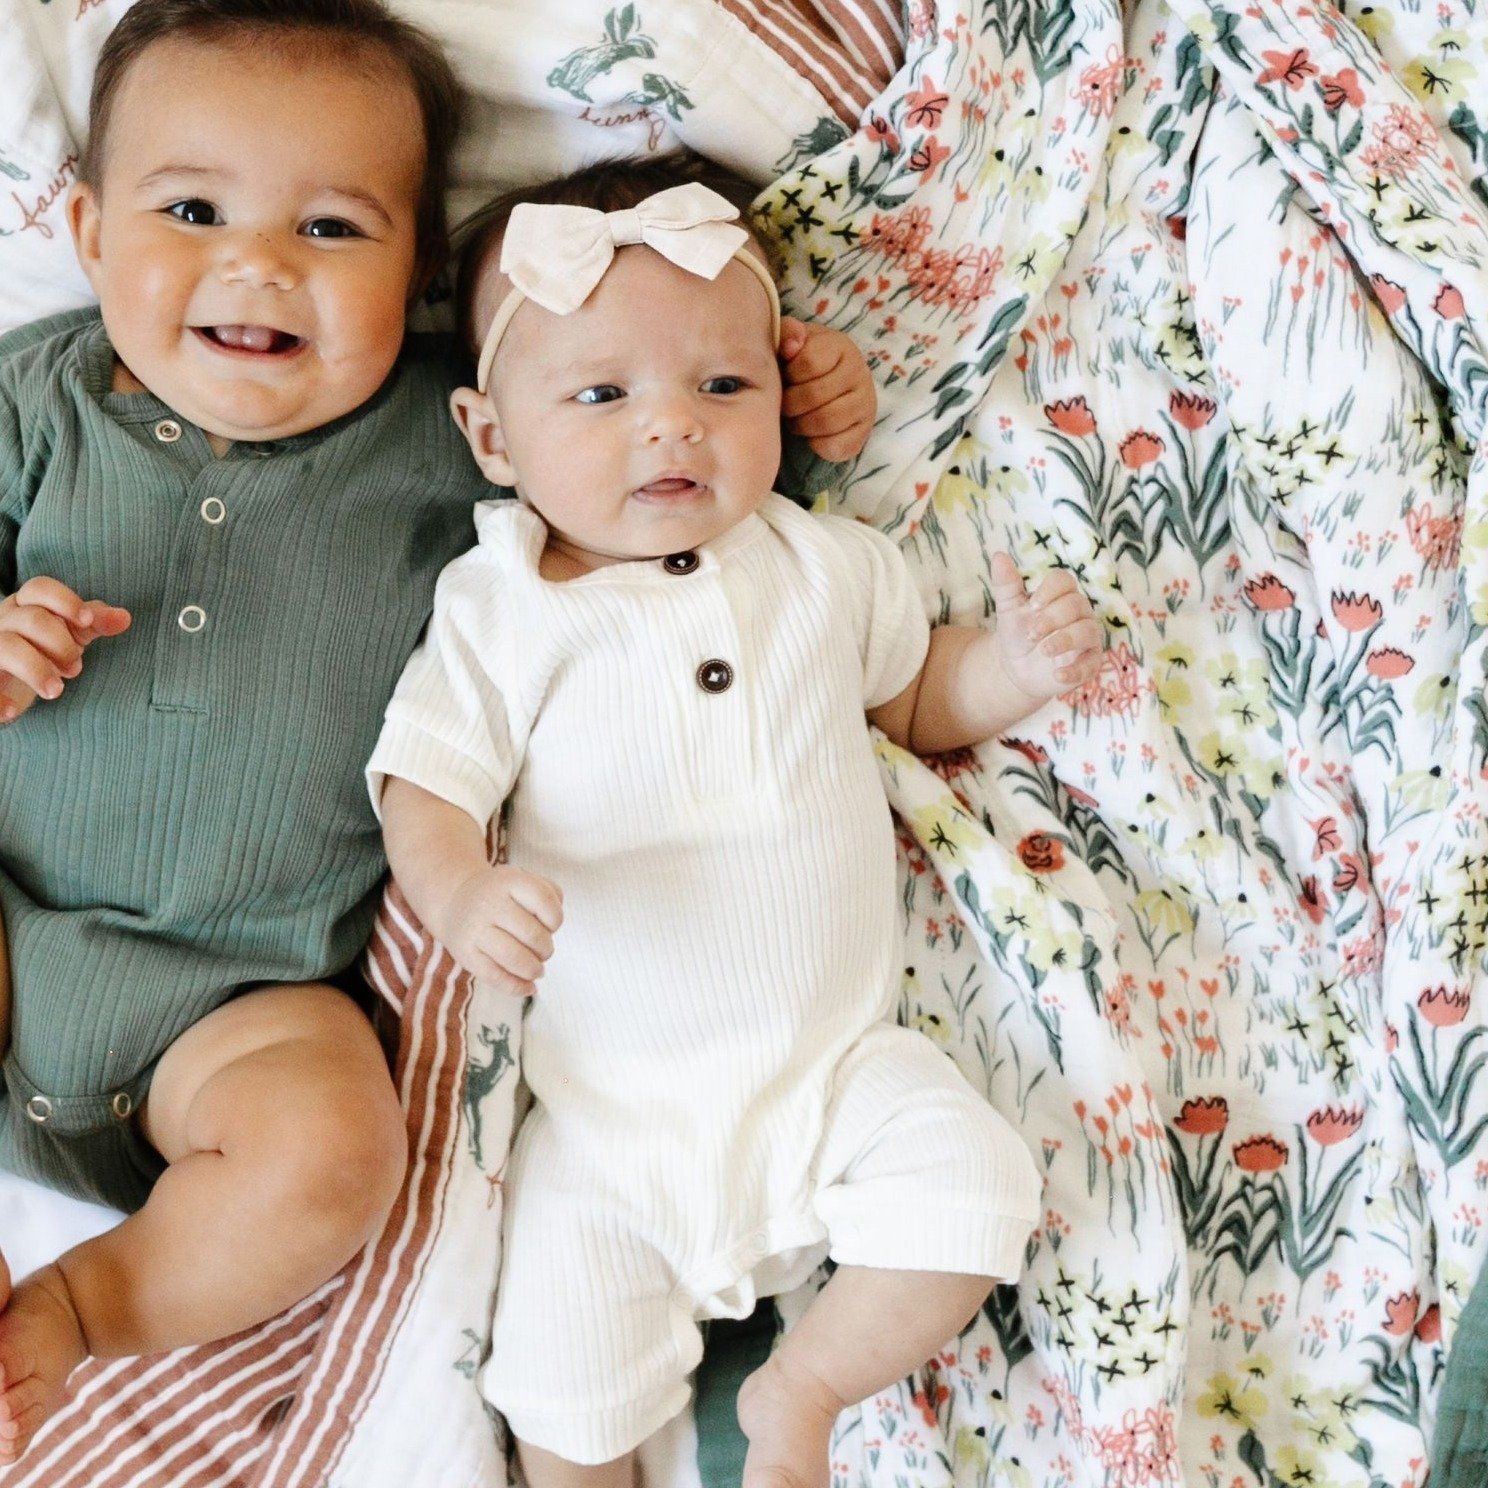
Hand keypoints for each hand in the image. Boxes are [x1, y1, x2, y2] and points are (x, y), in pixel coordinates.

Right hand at [0, 578, 130, 722]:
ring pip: (9, 647)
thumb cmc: (44, 647)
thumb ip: (96, 622)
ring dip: (37, 670)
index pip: (40, 588)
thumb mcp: (72, 632)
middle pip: (32, 620)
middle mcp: (3, 622)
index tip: (87, 620)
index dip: (65, 601)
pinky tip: (13, 711)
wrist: (9, 681)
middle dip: (61, 644)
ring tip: (56, 691)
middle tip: (75, 668)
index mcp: (25, 605)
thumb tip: (124, 617)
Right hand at [432, 864, 563, 997]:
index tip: (551, 925)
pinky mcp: (465, 954)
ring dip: (534, 969)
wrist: (454, 900)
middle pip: (533, 934)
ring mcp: (475, 929)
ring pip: (515, 958)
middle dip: (546, 949)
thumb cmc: (500, 894)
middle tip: (543, 952)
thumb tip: (553, 925)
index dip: (556, 918)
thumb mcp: (523, 880)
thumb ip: (549, 894)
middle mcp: (489, 903)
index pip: (545, 900)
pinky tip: (529, 987)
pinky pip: (496, 977)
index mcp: (508, 881)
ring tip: (537, 969)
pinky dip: (518, 987)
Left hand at [779, 317, 876, 462]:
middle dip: (790, 404)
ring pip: (825, 422)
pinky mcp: (864, 433)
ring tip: (796, 419)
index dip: (789, 374)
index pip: (808, 362)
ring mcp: (866, 405)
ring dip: (801, 425)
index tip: (788, 376)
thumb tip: (791, 346)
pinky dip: (816, 445)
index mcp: (842, 347)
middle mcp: (860, 373)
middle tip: (786, 405)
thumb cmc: (804, 363)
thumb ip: (788, 333)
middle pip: (813, 396)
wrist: (828, 386)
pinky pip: (834, 447)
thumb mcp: (794, 341)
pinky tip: (812, 435)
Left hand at [989, 554, 1103, 709]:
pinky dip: (1075, 670)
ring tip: (1044, 650)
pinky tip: (1058, 675)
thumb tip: (998, 555)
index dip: (1050, 591)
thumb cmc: (1017, 633)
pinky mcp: (1089, 663)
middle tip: (1031, 633)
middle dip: (1052, 618)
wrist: (1016, 668)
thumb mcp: (1009, 609)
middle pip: (1076, 605)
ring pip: (1087, 631)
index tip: (1032, 606)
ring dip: (1065, 640)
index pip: (1064, 581)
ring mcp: (1087, 638)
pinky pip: (1090, 664)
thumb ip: (1006, 584)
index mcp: (1061, 595)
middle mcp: (1080, 613)